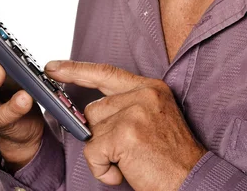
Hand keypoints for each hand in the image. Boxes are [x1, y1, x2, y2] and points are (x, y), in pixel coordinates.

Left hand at [45, 60, 206, 190]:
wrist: (194, 181)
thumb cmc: (171, 159)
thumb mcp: (154, 119)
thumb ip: (126, 107)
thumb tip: (90, 112)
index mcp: (150, 87)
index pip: (106, 72)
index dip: (76, 70)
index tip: (53, 67)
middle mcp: (143, 94)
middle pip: (94, 109)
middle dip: (100, 136)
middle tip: (126, 153)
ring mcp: (135, 112)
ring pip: (91, 130)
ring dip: (103, 154)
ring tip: (130, 162)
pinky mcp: (126, 134)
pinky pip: (93, 151)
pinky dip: (103, 169)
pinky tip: (125, 173)